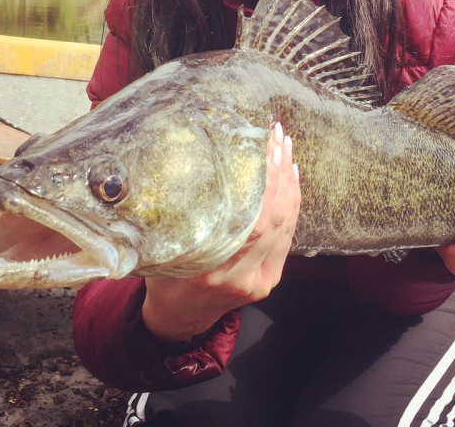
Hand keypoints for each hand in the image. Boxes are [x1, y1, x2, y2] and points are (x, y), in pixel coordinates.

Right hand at [142, 123, 300, 341]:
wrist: (179, 316)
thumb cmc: (164, 275)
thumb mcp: (162, 247)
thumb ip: (178, 218)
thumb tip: (184, 165)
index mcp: (209, 269)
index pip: (252, 220)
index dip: (266, 182)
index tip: (265, 146)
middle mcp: (240, 276)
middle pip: (274, 219)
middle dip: (280, 173)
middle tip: (278, 137)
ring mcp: (259, 280)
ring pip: (286, 226)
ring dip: (289, 184)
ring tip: (285, 147)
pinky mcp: (271, 279)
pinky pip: (287, 236)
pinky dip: (292, 204)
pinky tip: (290, 177)